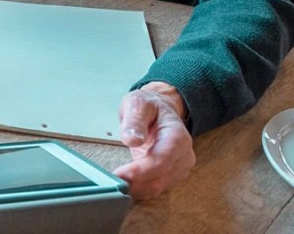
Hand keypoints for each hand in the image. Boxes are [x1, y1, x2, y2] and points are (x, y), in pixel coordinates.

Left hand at [112, 82, 195, 199]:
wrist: (160, 110)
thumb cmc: (150, 106)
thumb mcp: (138, 104)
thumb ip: (135, 120)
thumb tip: (132, 139)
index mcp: (178, 137)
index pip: (161, 160)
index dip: (140, 171)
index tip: (120, 174)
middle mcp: (183, 155)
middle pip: (160, 178)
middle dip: (135, 183)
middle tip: (110, 181)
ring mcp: (179, 167)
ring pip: (157, 187)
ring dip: (136, 188)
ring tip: (114, 182)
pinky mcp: (171, 175)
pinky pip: (155, 187)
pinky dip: (139, 188)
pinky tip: (124, 183)